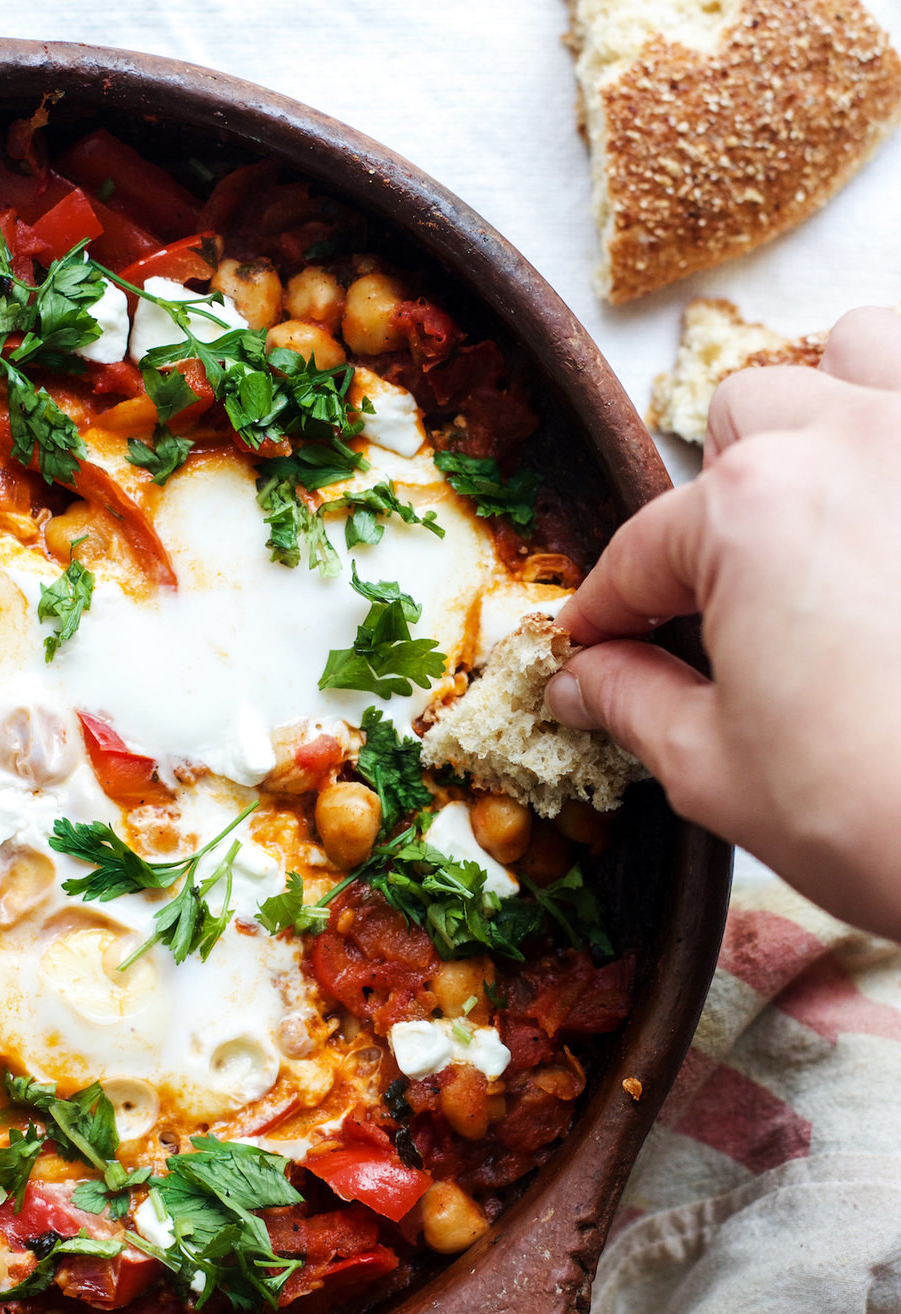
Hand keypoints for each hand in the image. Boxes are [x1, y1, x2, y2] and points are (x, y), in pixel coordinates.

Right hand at [546, 307, 900, 937]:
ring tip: (832, 501)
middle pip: (748, 421)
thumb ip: (634, 702)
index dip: (611, 607)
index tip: (602, 641)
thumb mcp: (718, 770)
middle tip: (729, 591)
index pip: (645, 550)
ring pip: (858, 354)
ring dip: (829, 412)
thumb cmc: (882, 817)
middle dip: (721, 501)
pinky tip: (894, 510)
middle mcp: (849, 441)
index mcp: (749, 513)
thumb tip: (584, 681)